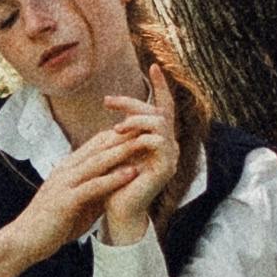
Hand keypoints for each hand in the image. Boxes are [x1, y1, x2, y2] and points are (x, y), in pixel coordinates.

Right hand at [27, 113, 153, 240]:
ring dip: (122, 152)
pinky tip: (131, 173)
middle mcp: (65, 171)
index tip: (141, 131)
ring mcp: (64, 184)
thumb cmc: (50, 225)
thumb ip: (94, 192)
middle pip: (98, 147)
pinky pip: (93, 186)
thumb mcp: (76, 203)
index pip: (95, 144)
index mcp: (67, 169)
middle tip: (148, 128)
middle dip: (124, 137)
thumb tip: (116, 187)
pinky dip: (113, 178)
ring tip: (144, 143)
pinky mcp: (65, 201)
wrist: (23, 242)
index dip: (118, 136)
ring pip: (97, 162)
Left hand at [71, 99, 176, 236]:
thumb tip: (118, 110)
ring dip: (137, 119)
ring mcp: (169, 157)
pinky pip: (158, 142)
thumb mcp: (117, 149)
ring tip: (116, 127)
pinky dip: (141, 136)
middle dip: (133, 103)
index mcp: (158, 140)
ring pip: (160, 123)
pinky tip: (122, 136)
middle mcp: (168, 146)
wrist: (117, 211)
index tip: (152, 65)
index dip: (161, 86)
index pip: (163, 107)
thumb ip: (124, 132)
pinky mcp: (165, 168)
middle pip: (159, 111)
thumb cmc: (114, 181)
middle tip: (107, 101)